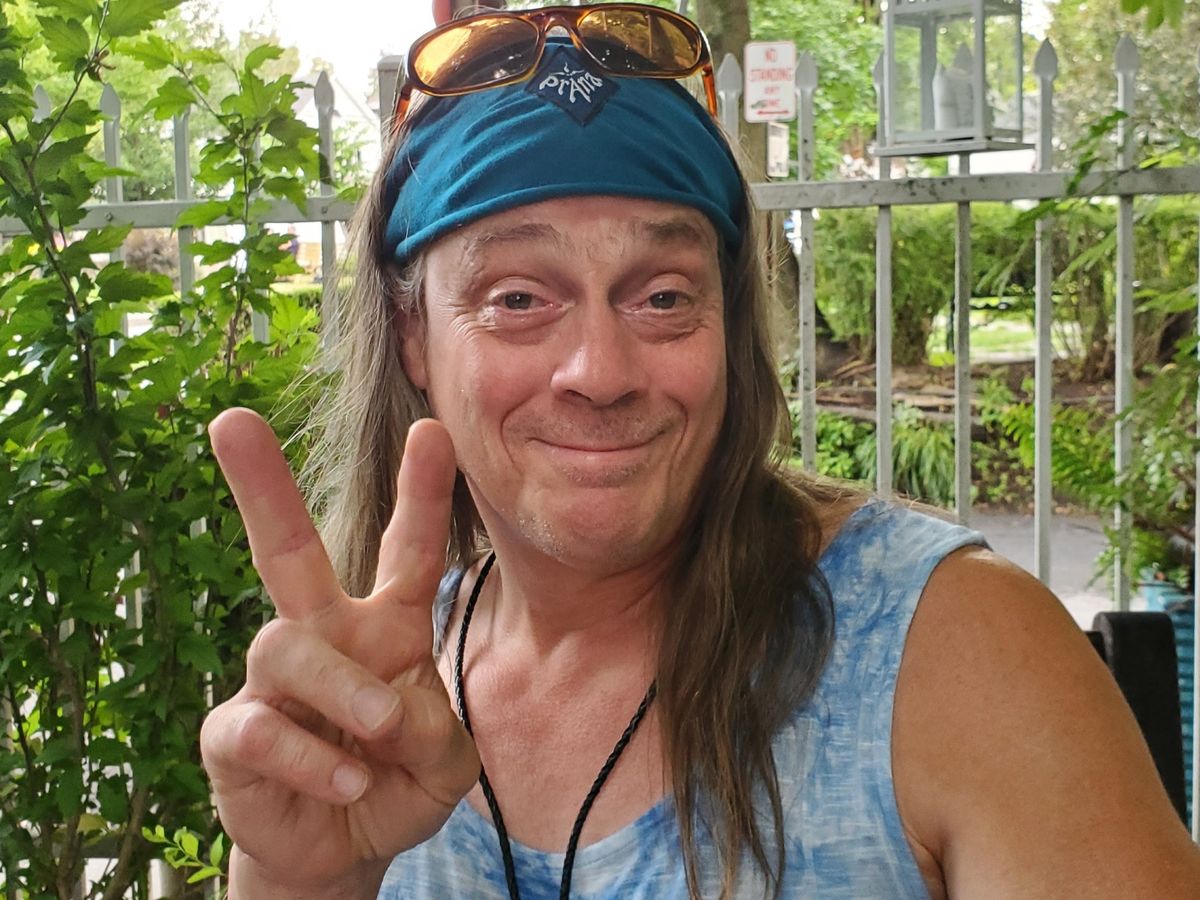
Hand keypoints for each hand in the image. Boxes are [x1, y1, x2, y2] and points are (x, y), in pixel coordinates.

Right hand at [200, 408, 478, 895]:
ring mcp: (272, 682)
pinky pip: (260, 729)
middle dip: (262, 487)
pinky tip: (347, 785)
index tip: (432, 430)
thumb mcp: (448, 765)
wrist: (345, 849)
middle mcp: (325, 636)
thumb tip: (391, 710)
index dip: (421, 494)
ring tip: (382, 730)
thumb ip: (440, 733)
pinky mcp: (234, 734)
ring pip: (285, 646)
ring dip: (342, 689)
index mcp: (388, 627)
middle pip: (286, 550)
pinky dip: (312, 759)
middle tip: (229, 419)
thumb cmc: (396, 783)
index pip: (408, 552)